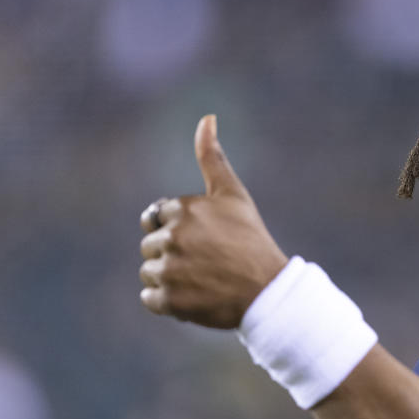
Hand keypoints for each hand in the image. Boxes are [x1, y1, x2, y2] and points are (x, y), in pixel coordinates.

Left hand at [139, 115, 287, 328]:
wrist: (269, 291)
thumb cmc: (251, 240)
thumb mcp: (233, 195)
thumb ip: (212, 157)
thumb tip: (207, 117)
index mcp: (183, 209)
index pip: (157, 218)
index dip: (181, 230)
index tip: (207, 240)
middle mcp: (172, 237)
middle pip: (150, 245)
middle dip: (172, 254)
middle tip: (207, 262)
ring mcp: (170, 270)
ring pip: (149, 271)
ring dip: (169, 278)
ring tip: (202, 280)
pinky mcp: (169, 300)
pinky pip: (149, 298)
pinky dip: (167, 301)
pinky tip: (194, 296)